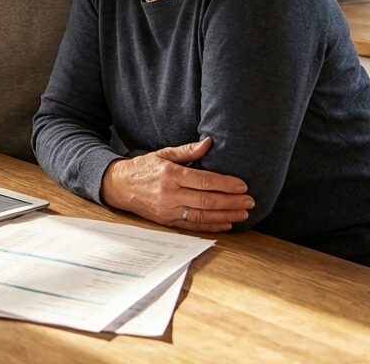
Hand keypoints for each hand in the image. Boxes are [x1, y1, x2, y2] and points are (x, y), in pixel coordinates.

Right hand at [99, 137, 254, 232]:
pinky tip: (226, 223)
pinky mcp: (167, 222)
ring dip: (226, 216)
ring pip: (202, 216)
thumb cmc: (143, 168)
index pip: (205, 181)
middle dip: (231, 202)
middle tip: (250, 201)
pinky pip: (193, 226)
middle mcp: (170, 194)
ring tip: (243, 214)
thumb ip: (188, 151)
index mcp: (171, 175)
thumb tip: (209, 143)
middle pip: (207, 201)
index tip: (243, 185)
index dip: (226, 184)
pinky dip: (211, 226)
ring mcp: (168, 210)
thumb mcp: (163, 154)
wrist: (119, 186)